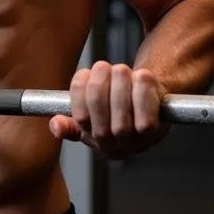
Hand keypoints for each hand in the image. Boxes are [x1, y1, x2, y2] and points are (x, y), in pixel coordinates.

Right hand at [49, 61, 168, 158]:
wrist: (158, 111)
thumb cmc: (122, 112)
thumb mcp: (95, 120)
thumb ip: (72, 124)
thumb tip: (55, 124)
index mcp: (99, 144)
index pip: (80, 117)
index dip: (80, 91)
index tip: (84, 73)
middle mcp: (117, 147)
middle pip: (99, 110)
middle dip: (99, 81)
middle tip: (102, 66)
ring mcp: (138, 140)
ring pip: (121, 105)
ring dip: (120, 79)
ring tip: (120, 69)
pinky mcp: (157, 127)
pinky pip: (144, 100)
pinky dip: (141, 83)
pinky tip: (139, 76)